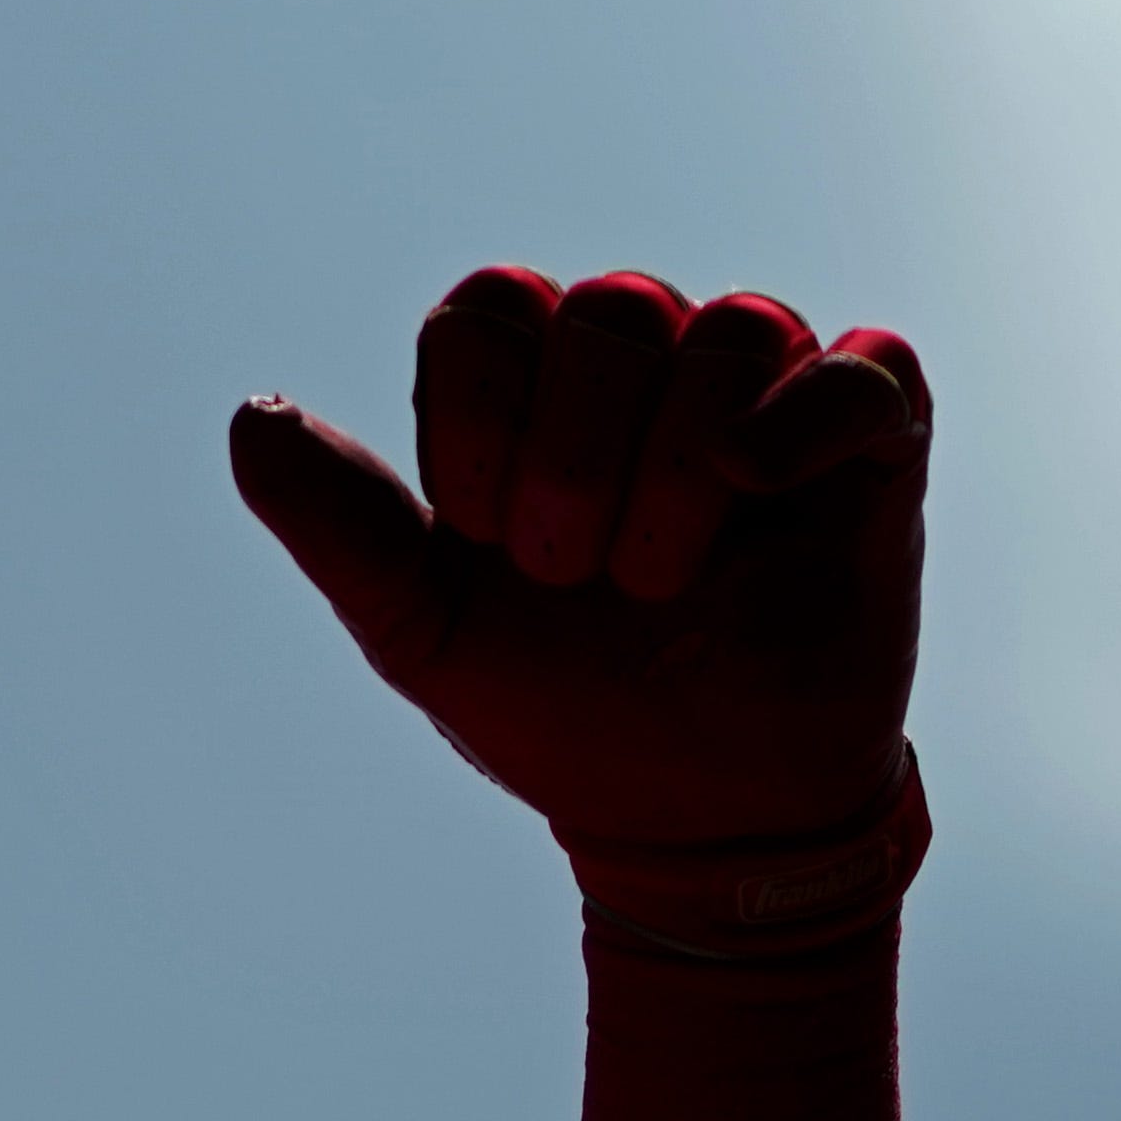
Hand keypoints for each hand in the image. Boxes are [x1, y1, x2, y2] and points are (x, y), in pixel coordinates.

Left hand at [232, 267, 930, 865]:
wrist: (686, 811)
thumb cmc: (555, 704)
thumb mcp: (421, 626)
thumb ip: (339, 525)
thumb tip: (249, 416)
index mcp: (534, 392)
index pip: (490, 309)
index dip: (476, 420)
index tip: (484, 534)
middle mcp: (648, 369)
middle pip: (609, 311)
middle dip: (572, 464)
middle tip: (574, 576)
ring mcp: (764, 394)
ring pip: (728, 333)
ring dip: (672, 480)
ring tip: (658, 581)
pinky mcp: (871, 435)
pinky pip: (861, 365)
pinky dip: (800, 420)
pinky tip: (752, 485)